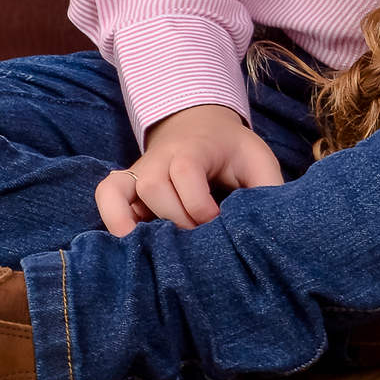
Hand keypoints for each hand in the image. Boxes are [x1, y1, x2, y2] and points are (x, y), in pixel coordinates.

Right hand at [95, 103, 284, 234]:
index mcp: (196, 148)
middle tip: (198, 240)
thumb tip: (273, 226)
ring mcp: (141, 170)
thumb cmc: (234, 152)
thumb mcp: (259, 162)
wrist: (203, 127)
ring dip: (145, 226)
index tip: (218, 222)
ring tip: (164, 251)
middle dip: (177, 220)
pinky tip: (129, 246)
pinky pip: (106, 195)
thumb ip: (268, 189)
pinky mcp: (128, 185)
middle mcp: (161, 157)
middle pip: (154, 186)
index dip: (199, 203)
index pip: (185, 170)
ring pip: (125, 192)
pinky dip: (111, 218)